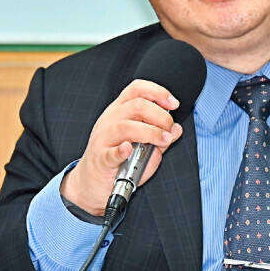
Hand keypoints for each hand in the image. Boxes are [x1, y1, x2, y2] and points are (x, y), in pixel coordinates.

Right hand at [61, 79, 182, 215]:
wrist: (93, 181)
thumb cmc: (121, 160)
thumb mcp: (144, 145)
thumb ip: (160, 137)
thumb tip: (176, 130)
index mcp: (120, 110)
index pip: (137, 89)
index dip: (158, 92)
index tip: (173, 104)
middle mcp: (110, 119)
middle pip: (136, 106)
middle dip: (160, 116)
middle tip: (169, 129)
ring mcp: (103, 138)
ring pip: (126, 127)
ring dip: (151, 132)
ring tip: (163, 141)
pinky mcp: (100, 158)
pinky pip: (111, 152)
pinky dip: (121, 151)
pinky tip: (129, 149)